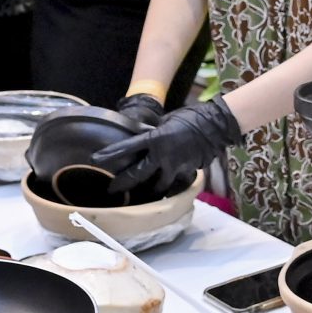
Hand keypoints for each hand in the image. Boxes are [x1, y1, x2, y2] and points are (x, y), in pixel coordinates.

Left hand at [91, 98, 241, 193]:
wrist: (215, 125)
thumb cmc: (190, 117)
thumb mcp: (166, 121)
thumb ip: (155, 133)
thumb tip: (148, 138)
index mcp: (155, 139)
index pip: (128, 148)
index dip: (111, 154)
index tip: (96, 159)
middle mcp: (162, 156)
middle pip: (138, 174)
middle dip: (124, 183)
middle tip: (113, 189)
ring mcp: (175, 166)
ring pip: (158, 185)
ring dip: (150, 190)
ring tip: (143, 195)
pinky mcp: (187, 172)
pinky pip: (176, 182)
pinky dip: (172, 185)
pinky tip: (168, 188)